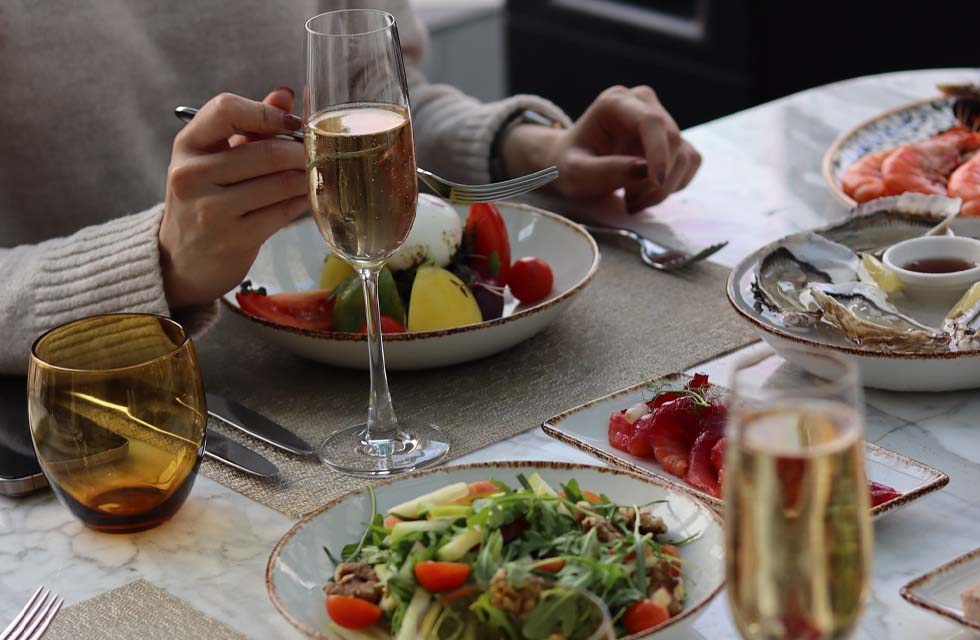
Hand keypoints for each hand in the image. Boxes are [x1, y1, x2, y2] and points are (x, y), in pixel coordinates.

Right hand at [159, 88, 307, 307]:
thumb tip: (286, 94)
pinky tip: (307, 198)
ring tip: (316, 175)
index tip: (292, 123)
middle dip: (301, 152)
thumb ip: (249, 124)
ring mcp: (212, 210)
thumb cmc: (205, 199)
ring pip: (280, 183)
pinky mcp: (234, 239)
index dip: (267, 113)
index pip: (226, 109)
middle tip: (318, 155)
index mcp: (188, 146)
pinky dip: (303, 202)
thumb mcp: (215, 158)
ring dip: (307, 178)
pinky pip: (283, 212)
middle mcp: (192, 175)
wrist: (182, 260)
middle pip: (266, 152)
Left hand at [501, 85, 700, 211]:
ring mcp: (661, 119)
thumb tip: (645, 169)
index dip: (659, 152)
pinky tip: (644, 192)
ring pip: (684, 155)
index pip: (651, 121)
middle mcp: (643, 103)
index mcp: (616, 102)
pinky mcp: (672, 140)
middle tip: (630, 203)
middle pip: (672, 140)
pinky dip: (672, 186)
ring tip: (632, 199)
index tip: (656, 182)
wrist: (574, 163)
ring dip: (663, 188)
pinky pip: (689, 163)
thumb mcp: (576, 172)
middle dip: (657, 180)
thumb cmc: (570, 164)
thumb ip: (605, 170)